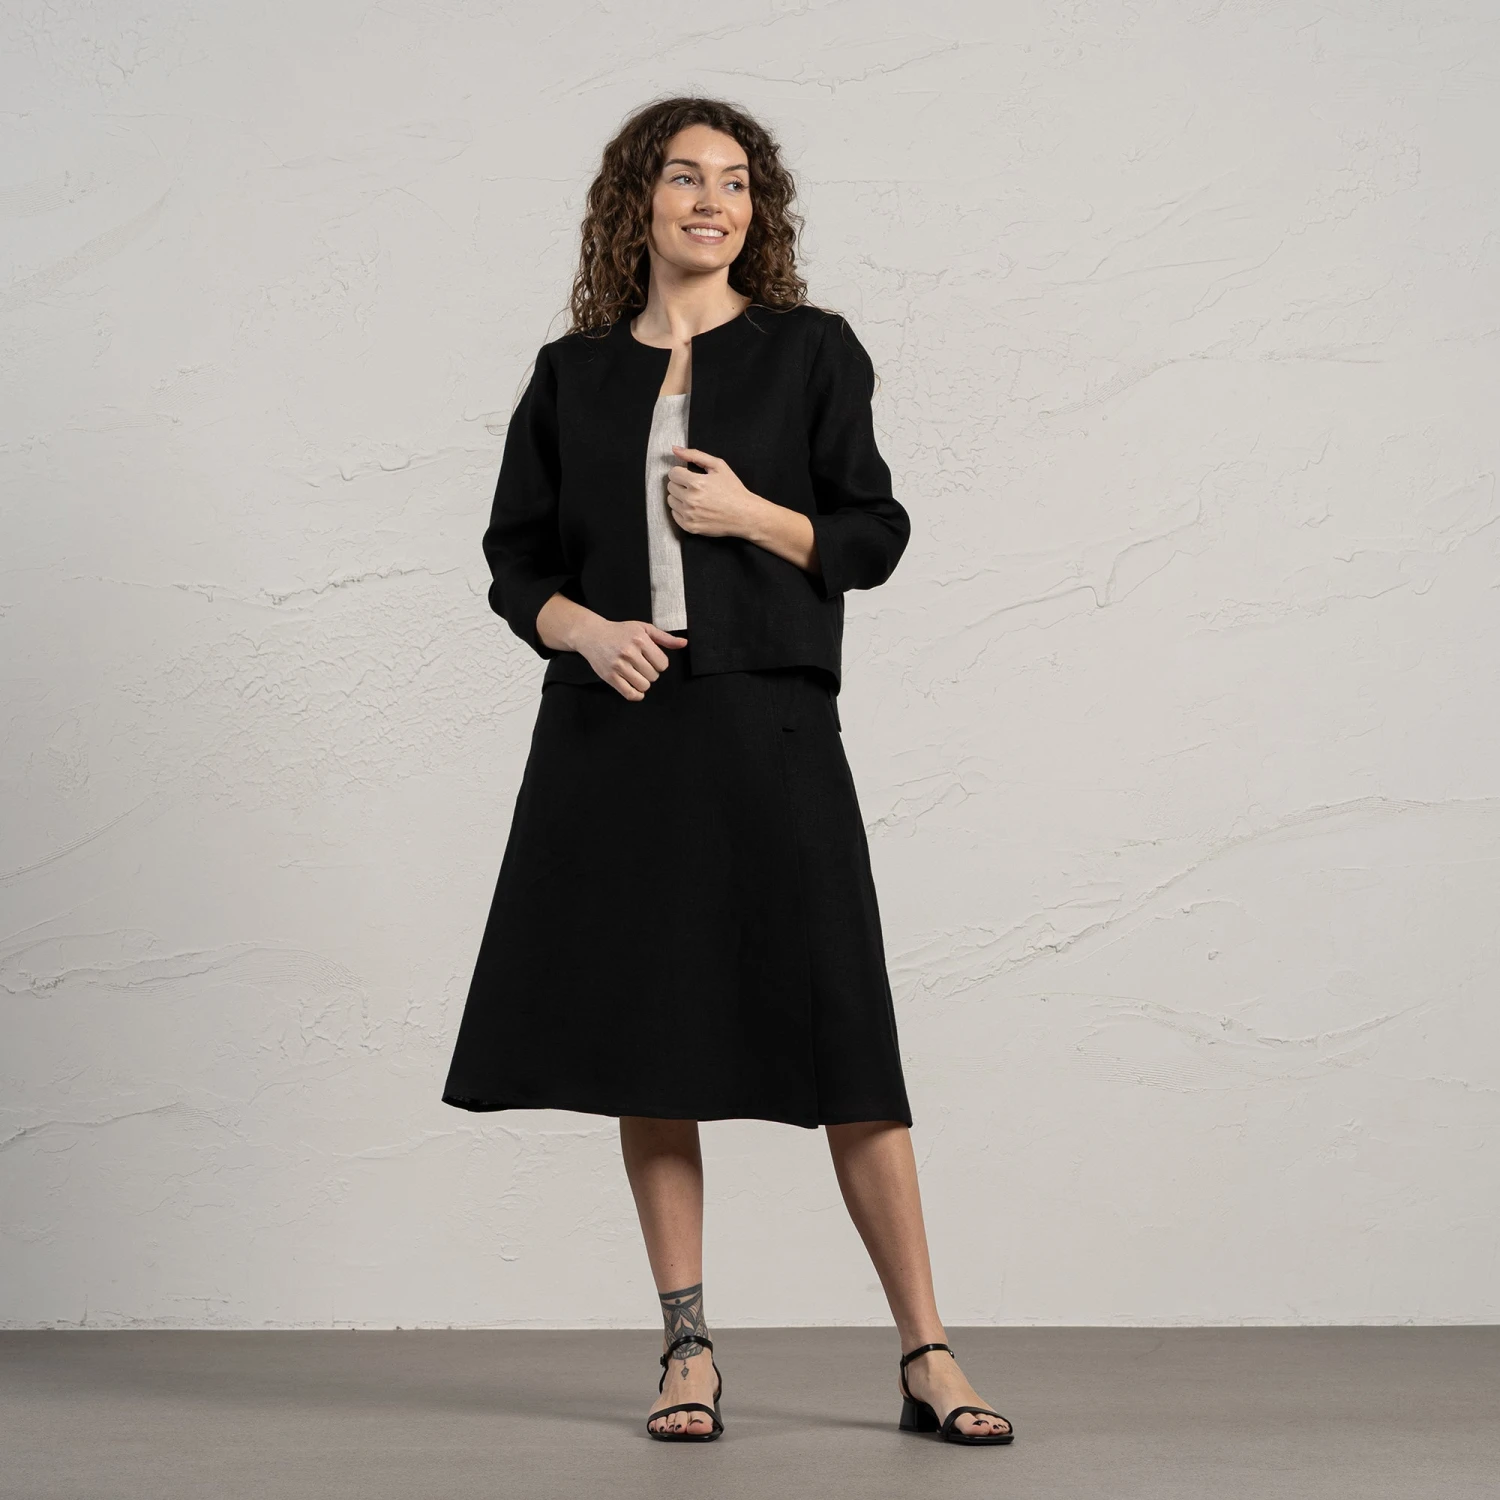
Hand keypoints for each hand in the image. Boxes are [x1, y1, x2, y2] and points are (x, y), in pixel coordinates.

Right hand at [573, 616, 687, 700]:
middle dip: (650, 673)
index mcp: (640, 640)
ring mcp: (618, 666)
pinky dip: (636, 694)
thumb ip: (665, 638)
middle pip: (654, 676)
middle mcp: (629, 652)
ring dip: (643, 683)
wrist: (592, 635)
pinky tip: (634, 687)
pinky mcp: (610, 677)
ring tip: (636, 674)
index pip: (663, 664)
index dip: (659, 663)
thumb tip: (683, 643)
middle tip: (641, 665)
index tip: (651, 659)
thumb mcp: (643, 628)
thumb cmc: (619, 631)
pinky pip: (630, 694)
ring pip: (643, 686)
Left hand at [667, 446, 769, 538]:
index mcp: (696, 483)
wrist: (744, 515)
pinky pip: (674, 515)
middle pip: (670, 486)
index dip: (681, 472)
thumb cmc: (733, 490)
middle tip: (694, 487)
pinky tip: (695, 508)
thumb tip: (675, 449)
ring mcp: (689, 515)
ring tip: (695, 497)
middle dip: (680, 484)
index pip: (673, 473)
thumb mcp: (718, 466)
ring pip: (671, 501)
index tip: (689, 475)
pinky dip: (681, 511)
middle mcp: (691, 500)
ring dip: (679, 497)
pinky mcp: (690, 527)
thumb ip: (695, 455)